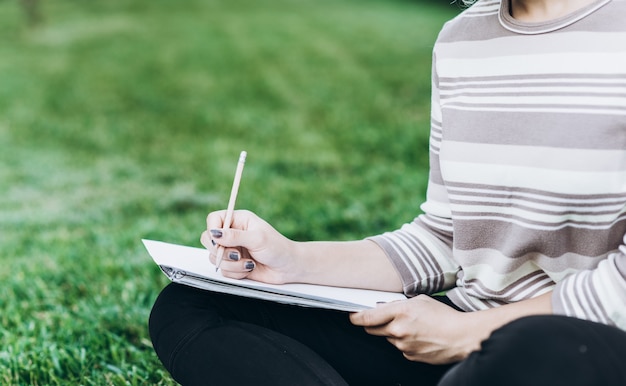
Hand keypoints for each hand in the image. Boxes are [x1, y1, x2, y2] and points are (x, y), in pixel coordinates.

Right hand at [200, 210, 297, 283]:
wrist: (288, 268)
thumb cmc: (277, 248)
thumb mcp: (257, 239)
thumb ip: (235, 236)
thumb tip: (214, 233)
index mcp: (238, 220)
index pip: (213, 219)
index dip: (212, 229)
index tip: (218, 240)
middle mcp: (232, 234)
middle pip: (208, 240)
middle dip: (220, 251)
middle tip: (235, 254)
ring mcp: (232, 250)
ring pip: (214, 258)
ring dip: (231, 264)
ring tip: (249, 263)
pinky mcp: (233, 265)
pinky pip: (223, 271)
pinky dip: (236, 272)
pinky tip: (250, 268)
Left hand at [349, 295, 481, 363]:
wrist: (461, 337)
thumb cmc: (444, 316)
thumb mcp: (420, 300)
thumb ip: (400, 304)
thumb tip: (385, 307)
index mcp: (400, 312)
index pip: (368, 317)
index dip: (356, 317)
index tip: (352, 316)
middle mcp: (398, 329)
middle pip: (373, 329)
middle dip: (375, 324)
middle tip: (386, 319)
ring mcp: (403, 345)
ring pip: (388, 338)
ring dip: (394, 332)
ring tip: (413, 327)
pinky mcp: (409, 355)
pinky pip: (400, 347)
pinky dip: (405, 342)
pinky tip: (419, 336)